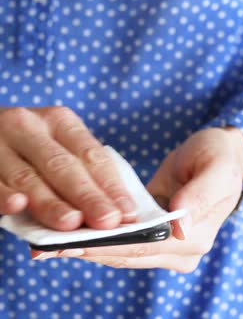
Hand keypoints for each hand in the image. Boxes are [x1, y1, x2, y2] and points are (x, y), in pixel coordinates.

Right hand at [0, 107, 136, 229]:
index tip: (128, 214)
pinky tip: (18, 206)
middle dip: (87, 196)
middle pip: (63, 166)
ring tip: (71, 223)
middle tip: (107, 222)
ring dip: (50, 203)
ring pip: (28, 177)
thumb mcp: (55, 148)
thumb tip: (114, 217)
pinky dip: (4, 195)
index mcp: (59, 121)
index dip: (111, 185)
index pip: (91, 155)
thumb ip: (79, 175)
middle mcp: (28, 125)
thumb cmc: (28, 150)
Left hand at [40, 127, 242, 272]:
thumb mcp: (216, 169)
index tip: (76, 241)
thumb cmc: (218, 158)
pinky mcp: (153, 238)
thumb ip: (201, 195)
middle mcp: (181, 251)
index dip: (112, 245)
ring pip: (121, 253)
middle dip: (90, 250)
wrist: (219, 156)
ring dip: (86, 248)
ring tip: (48, 243)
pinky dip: (96, 240)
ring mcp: (167, 248)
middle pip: (129, 255)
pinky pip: (122, 243)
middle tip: (47, 245)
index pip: (148, 246)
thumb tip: (181, 226)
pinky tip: (68, 235)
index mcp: (197, 239)